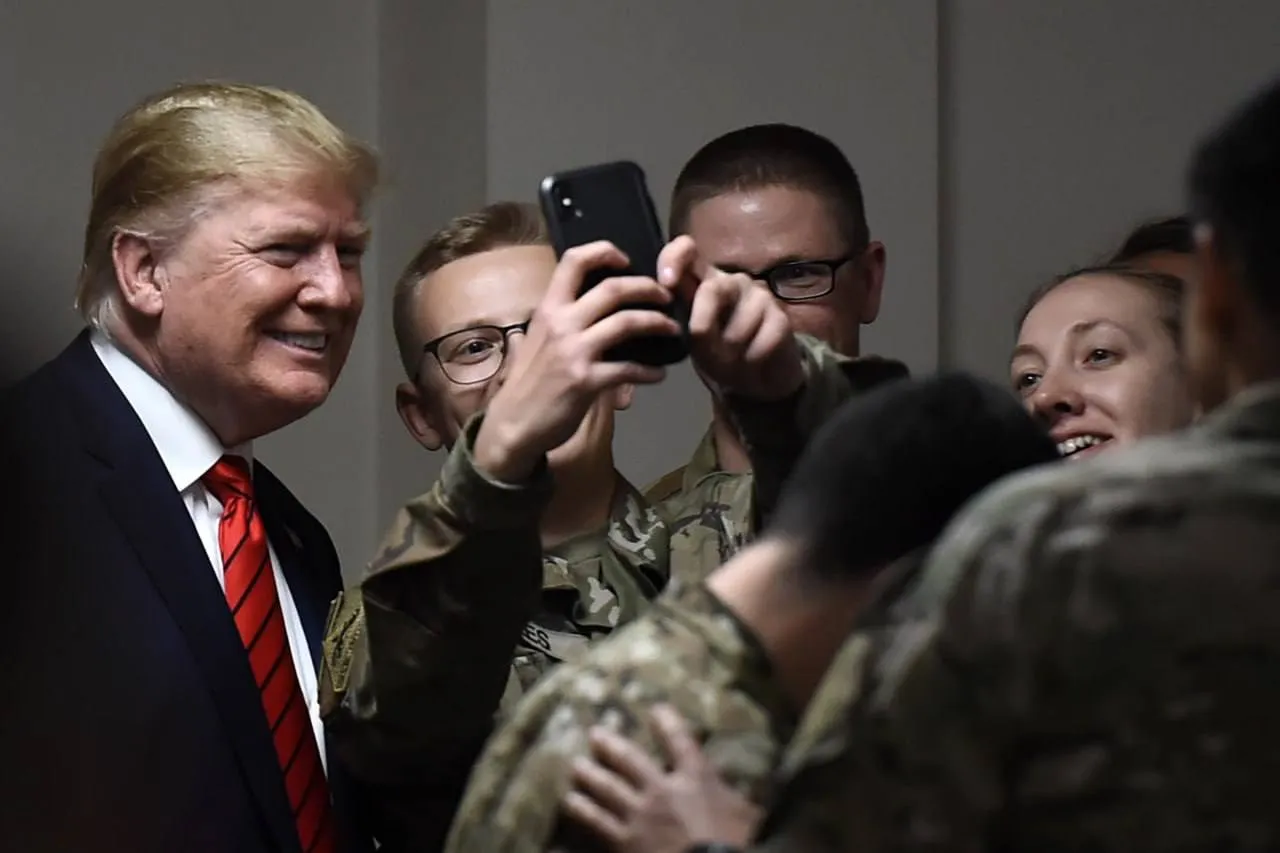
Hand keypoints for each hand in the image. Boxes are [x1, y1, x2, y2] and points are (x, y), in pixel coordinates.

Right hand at [475, 241, 679, 479]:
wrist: (514, 423)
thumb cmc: (530, 380)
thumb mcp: (540, 338)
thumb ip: (567, 318)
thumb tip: (601, 305)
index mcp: (549, 308)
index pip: (574, 261)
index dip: (603, 251)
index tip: (626, 259)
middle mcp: (561, 323)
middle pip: (613, 289)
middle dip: (647, 288)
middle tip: (665, 296)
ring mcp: (574, 352)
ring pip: (627, 323)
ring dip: (658, 323)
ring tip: (673, 329)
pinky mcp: (586, 381)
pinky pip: (629, 369)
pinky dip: (650, 371)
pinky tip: (659, 374)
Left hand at [560, 704, 762, 852]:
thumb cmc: (735, 842)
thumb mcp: (748, 815)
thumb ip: (742, 798)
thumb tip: (756, 790)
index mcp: (696, 779)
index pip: (681, 742)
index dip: (668, 723)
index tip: (656, 708)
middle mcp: (662, 789)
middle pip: (631, 761)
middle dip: (612, 745)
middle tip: (595, 733)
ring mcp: (639, 815)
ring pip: (607, 789)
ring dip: (590, 775)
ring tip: (576, 765)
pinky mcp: (623, 841)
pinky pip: (596, 822)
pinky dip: (582, 810)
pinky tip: (570, 802)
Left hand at [658, 236, 804, 401]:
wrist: (757, 378)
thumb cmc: (719, 353)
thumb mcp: (691, 338)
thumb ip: (680, 317)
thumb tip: (670, 305)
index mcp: (704, 281)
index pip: (686, 251)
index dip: (674, 258)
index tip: (667, 282)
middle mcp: (732, 281)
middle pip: (711, 290)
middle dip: (703, 329)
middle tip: (707, 356)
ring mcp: (760, 297)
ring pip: (735, 328)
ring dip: (728, 356)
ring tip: (731, 362)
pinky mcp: (781, 319)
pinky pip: (757, 345)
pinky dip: (749, 363)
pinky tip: (751, 363)